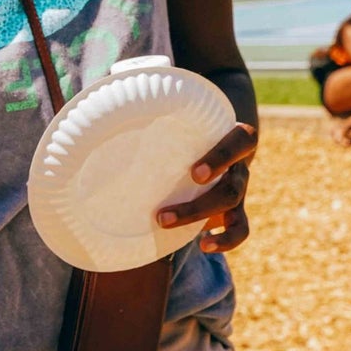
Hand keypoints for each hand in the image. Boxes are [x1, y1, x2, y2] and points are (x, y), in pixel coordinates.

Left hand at [157, 123, 255, 253]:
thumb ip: (159, 115)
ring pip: (232, 205)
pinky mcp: (235, 211)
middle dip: (201, 201)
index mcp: (232, 137)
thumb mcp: (182, 123)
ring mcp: (239, 188)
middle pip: (233, 185)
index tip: (194, 174)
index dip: (222, 157)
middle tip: (163, 214)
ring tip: (163, 222)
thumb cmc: (189, 133)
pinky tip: (204, 246)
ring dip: (197, 216)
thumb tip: (108, 105)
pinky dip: (226, 240)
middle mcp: (239, 164)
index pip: (242, 140)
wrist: (212, 150)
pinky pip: (241, 229)